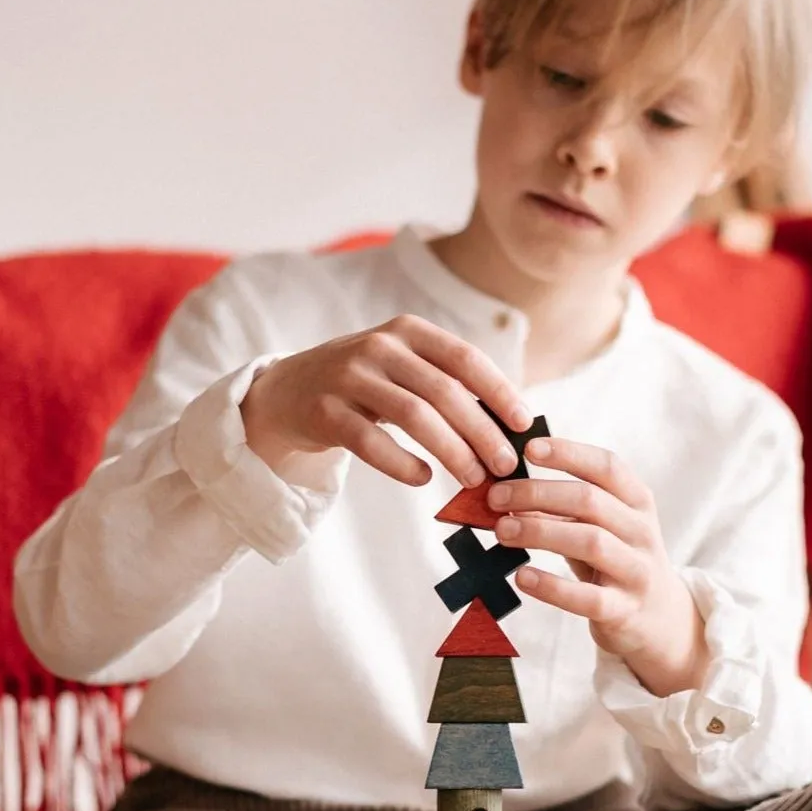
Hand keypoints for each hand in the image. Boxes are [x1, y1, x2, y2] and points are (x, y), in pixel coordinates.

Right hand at [240, 314, 531, 487]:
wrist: (287, 392)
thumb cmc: (363, 385)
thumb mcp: (403, 369)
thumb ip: (447, 385)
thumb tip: (508, 426)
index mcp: (408, 332)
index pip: (465, 358)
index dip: (499, 391)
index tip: (524, 424)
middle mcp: (379, 347)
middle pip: (445, 392)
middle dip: (482, 432)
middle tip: (506, 466)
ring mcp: (349, 377)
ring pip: (414, 416)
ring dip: (451, 451)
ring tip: (473, 479)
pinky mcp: (325, 411)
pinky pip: (371, 442)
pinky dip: (402, 464)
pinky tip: (423, 478)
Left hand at [488, 436, 708, 697]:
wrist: (660, 618)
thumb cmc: (616, 560)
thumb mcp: (602, 526)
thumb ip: (565, 507)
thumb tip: (506, 490)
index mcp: (637, 502)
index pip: (607, 466)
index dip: (568, 453)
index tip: (528, 449)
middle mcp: (641, 532)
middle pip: (590, 501)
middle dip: (537, 494)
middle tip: (496, 498)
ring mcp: (636, 571)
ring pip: (590, 542)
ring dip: (540, 532)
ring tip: (502, 531)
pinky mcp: (624, 610)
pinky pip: (587, 597)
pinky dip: (551, 586)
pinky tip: (522, 576)